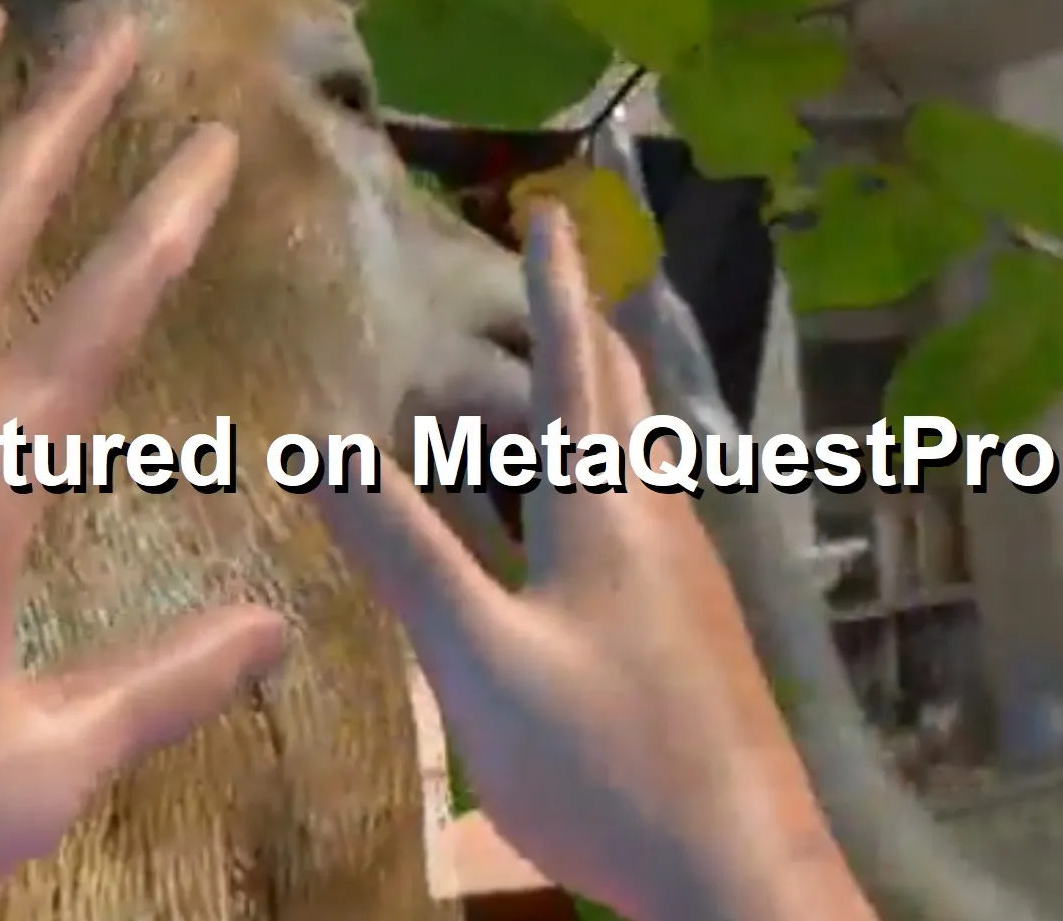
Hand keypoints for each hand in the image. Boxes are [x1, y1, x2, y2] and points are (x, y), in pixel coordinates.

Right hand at [311, 208, 873, 920]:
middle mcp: (659, 524)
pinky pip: (636, 520)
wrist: (742, 877)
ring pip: (633, 464)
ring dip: (586, 412)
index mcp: (608, 510)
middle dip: (580, 334)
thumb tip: (320, 442)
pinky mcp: (694, 635)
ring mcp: (686, 582)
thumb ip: (404, 553)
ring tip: (542, 391)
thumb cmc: (607, 764)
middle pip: (620, 404)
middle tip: (552, 278)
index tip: (551, 209)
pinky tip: (569, 530)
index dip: (558, 286)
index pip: (578, 365)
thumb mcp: (479, 661)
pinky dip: (590, 486)